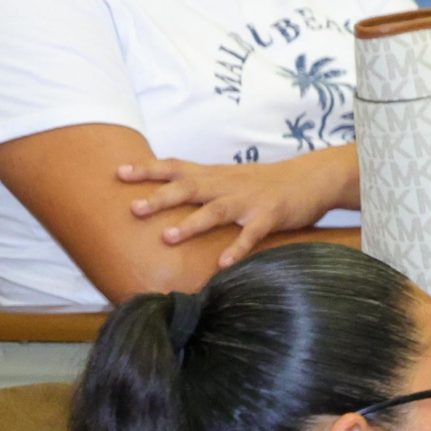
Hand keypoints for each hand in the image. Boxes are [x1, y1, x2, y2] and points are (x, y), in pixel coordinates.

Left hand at [116, 150, 351, 269]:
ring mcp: (248, 201)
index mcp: (215, 175)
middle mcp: (227, 185)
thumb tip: (165, 196)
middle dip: (160, 198)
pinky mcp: (269, 216)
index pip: (175, 167)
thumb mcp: (230, 176)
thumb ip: (201, 183)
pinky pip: (251, 234)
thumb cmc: (266, 182)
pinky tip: (224, 263)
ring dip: (191, 223)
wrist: (312, 177)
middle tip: (134, 208)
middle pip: (189, 188)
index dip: (147, 169)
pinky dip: (237, 248)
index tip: (118, 173)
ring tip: (168, 237)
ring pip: (216, 210)